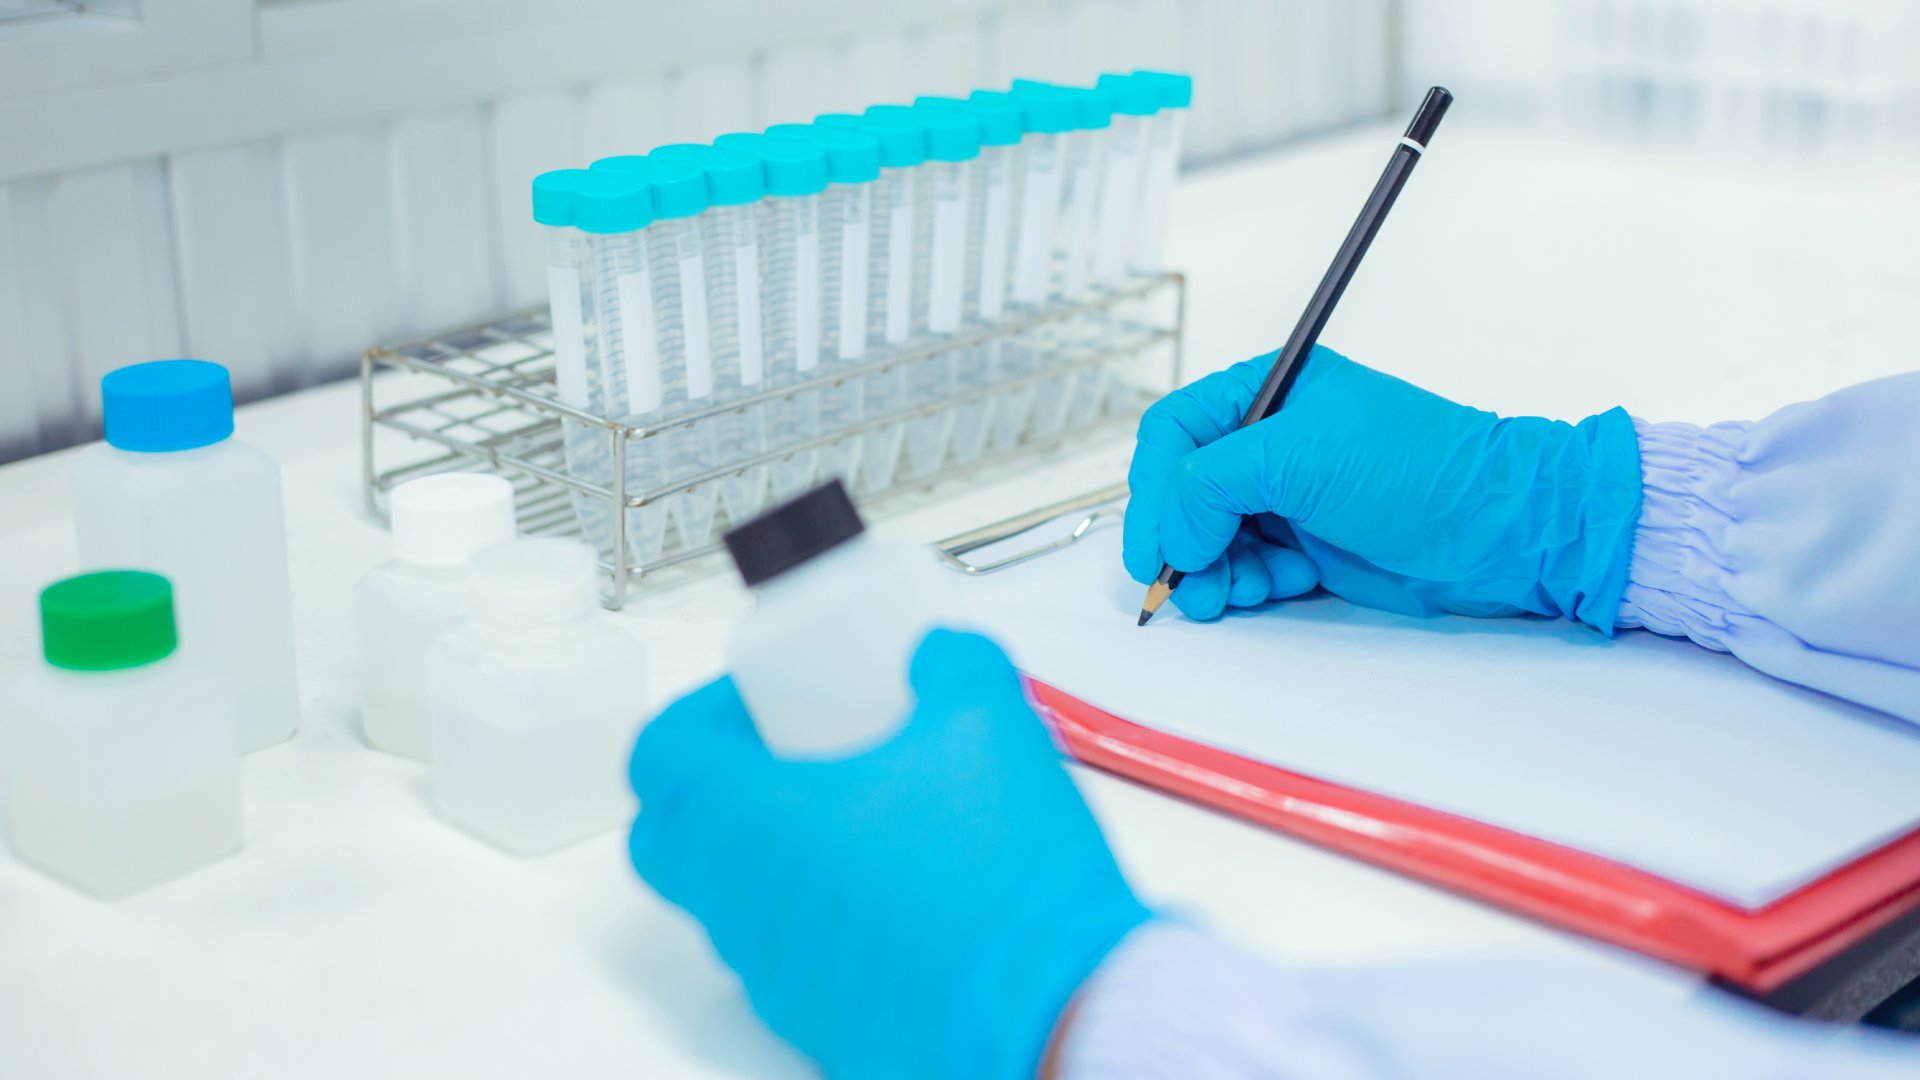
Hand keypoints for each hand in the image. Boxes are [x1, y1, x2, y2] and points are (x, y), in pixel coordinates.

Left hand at [628, 629, 1151, 1078]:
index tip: (759, 701)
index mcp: (749, 822)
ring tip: (867, 821)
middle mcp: (741, 908)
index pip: (658, 755)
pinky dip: (823, 921)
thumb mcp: (987, 724)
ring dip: (776, 856)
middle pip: (674, 837)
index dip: (701, 716)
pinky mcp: (818, 1027)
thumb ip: (952, 666)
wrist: (1053, 1007)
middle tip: (793, 757)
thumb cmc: (1003, 882)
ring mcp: (775, 977)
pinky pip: (792, 961)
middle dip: (717, 789)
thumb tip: (941, 655)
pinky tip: (904, 893)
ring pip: (731, 905)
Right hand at [1123, 347, 1642, 627]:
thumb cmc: (1418, 468)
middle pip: (1184, 493)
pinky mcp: (1310, 544)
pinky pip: (1247, 567)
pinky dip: (1247, 584)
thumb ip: (1212, 484)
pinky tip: (1279, 585)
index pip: (1173, 433)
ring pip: (1211, 538)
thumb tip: (1171, 535)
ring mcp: (1290, 496)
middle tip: (1180, 585)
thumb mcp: (1299, 456)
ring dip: (1210, 571)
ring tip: (1230, 594)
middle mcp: (1271, 441)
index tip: (1152, 546)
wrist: (1500, 528)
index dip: (1153, 490)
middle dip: (1179, 541)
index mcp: (1266, 392)